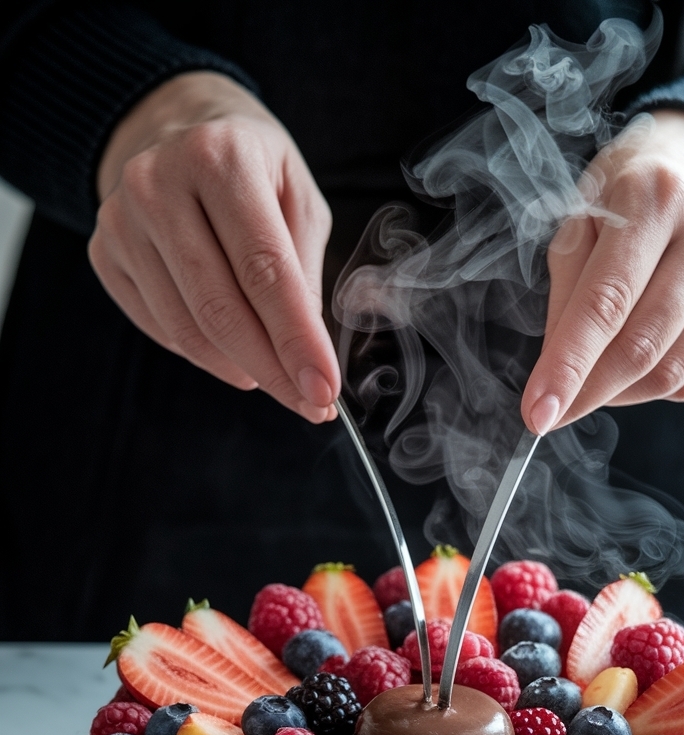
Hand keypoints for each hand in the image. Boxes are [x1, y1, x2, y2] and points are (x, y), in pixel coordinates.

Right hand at [89, 72, 339, 422]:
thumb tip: (307, 356)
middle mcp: (159, 183)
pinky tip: (232, 350)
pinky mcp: (103, 253)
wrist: (174, 125)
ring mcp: (121, 220)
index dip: (296, 341)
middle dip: (272, 370)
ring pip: (186, 328)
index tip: (324, 391)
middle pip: (220, 308)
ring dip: (239, 368)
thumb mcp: (297, 197)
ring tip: (275, 375)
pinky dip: (203, 353)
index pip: (264, 272)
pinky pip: (160, 328)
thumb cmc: (252, 167)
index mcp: (221, 157)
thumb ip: (304, 271)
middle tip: (309, 404)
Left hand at [521, 110, 683, 433]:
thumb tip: (556, 376)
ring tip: (595, 376)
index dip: (567, 366)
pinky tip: (640, 362)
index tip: (537, 415)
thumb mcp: (583, 220)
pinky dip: (656, 388)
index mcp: (654, 196)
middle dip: (587, 392)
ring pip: (670, 373)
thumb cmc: (631, 201)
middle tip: (551, 412)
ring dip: (619, 393)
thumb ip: (566, 292)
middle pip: (641, 347)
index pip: (605, 303)